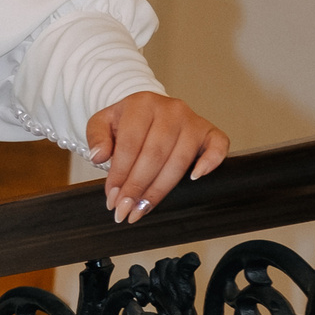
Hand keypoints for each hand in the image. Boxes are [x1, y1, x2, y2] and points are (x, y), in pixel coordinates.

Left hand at [85, 92, 228, 222]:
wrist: (149, 111)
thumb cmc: (127, 122)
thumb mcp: (103, 123)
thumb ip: (96, 137)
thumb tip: (99, 157)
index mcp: (142, 104)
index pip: (130, 144)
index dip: (120, 174)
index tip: (112, 197)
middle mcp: (171, 109)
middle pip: (154, 155)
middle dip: (138, 187)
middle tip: (125, 210)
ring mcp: (193, 120)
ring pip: (179, 160)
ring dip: (160, 189)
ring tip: (142, 209)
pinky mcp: (210, 132)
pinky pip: (218, 146)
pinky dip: (210, 162)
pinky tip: (194, 179)